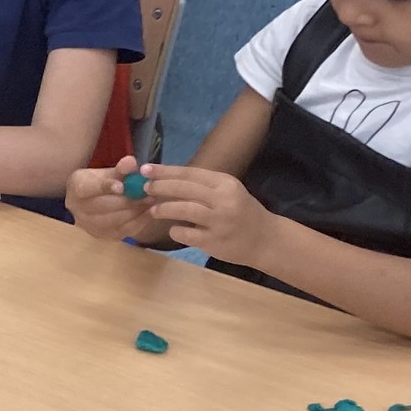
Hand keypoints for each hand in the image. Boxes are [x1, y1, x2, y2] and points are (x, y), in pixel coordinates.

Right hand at [66, 154, 158, 242]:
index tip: (122, 186)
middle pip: (105, 207)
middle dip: (129, 200)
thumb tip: (131, 162)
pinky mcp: (104, 236)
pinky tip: (150, 211)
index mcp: (77, 188)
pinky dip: (140, 220)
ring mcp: (90, 225)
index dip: (105, 187)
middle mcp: (78, 210)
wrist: (87, 203)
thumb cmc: (97, 184)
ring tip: (152, 201)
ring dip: (137, 210)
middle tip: (148, 193)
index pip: (88, 189)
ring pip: (117, 220)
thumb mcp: (106, 173)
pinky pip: (125, 230)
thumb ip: (120, 169)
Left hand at [142, 164, 280, 266]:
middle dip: (160, 187)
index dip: (165, 171)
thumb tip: (167, 179)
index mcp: (225, 183)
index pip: (190, 173)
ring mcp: (219, 221)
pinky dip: (175, 231)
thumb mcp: (228, 192)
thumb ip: (203, 186)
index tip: (145, 169)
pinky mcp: (214, 241)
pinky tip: (173, 230)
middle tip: (144, 188)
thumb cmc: (243, 213)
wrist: (266, 240)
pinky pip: (186, 234)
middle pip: (184, 189)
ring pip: (183, 210)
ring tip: (153, 209)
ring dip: (164, 209)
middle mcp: (223, 200)